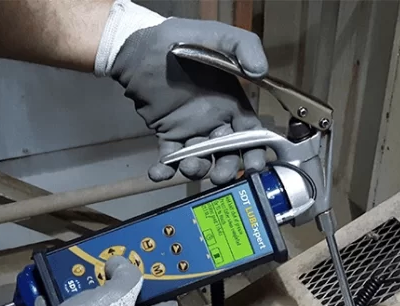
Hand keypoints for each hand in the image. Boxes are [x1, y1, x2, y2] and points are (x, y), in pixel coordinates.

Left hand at [94, 1, 268, 184]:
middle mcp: (214, 121)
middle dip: (226, 168)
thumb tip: (261, 70)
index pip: (250, 134)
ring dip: (197, 169)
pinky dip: (164, 170)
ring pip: (200, 160)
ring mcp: (190, 130)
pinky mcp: (166, 134)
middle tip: (219, 175)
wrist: (139, 47)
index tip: (254, 165)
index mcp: (231, 103)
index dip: (255, 151)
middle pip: (227, 154)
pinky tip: (158, 172)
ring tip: (188, 166)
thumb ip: (243, 46)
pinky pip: (169, 158)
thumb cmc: (179, 40)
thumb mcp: (216, 36)